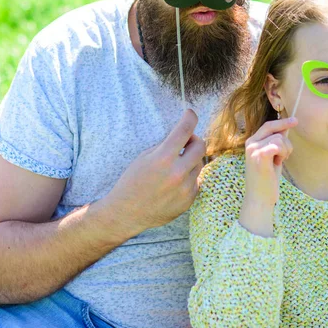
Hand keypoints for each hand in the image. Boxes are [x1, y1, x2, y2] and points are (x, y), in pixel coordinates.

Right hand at [103, 109, 204, 238]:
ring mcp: (185, 188)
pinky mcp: (189, 200)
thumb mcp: (145, 157)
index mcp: (163, 158)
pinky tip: (173, 184)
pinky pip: (196, 180)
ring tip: (174, 167)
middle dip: (193, 140)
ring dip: (190, 161)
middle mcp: (177, 173)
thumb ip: (166, 145)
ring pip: (199, 164)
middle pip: (201, 146)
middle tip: (185, 143)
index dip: (190, 117)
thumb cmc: (133, 181)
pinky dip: (189, 178)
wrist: (126, 213)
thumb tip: (186, 134)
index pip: (184, 130)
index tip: (190, 113)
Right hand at [243, 118, 297, 207]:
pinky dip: (283, 153)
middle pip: (273, 128)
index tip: (294, 120)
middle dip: (285, 135)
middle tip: (289, 151)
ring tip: (280, 161)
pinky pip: (278, 145)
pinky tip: (279, 162)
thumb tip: (285, 129)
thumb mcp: (272, 158)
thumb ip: (275, 143)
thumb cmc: (267, 180)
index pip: (267, 126)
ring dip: (285, 149)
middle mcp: (250, 144)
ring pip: (279, 138)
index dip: (281, 122)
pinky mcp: (260, 156)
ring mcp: (254, 149)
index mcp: (251, 143)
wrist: (259, 198)